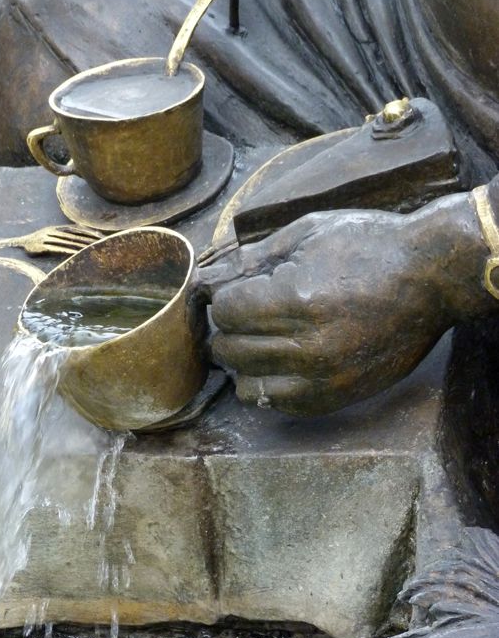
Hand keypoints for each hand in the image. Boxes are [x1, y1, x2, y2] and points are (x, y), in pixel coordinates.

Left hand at [192, 196, 493, 415]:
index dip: (225, 298)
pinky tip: (282, 361)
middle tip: (245, 315)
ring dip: (244, 363)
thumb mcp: (307, 233)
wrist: (432, 277)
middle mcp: (308, 345)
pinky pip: (277, 404)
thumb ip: (251, 260)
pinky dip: (268, 385)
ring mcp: (323, 377)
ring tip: (262, 341)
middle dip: (228, 330)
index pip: (224, 312)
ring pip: (245, 386)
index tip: (238, 291)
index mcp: (297, 299)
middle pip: (229, 350)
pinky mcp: (336, 397)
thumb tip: (205, 281)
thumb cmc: (369, 246)